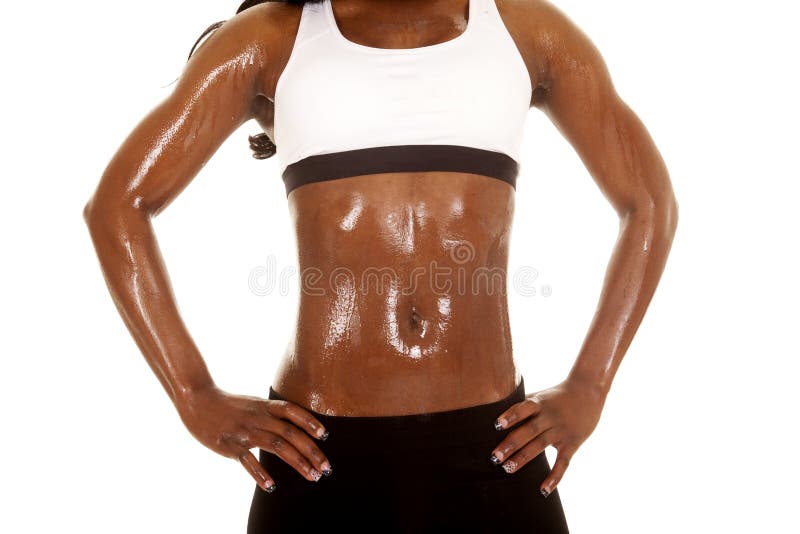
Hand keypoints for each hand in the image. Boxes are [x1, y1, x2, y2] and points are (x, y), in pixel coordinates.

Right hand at [176, 384, 332, 492]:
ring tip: (312, 476)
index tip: (325, 436)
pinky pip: (248, 461)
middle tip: (326, 468)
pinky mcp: (231, 445)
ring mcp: (245, 431)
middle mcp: (259, 417)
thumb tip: (293, 426)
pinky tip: (272, 486)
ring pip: (278, 447)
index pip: (292, 411)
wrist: (198, 400)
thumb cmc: (229, 405)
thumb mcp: (253, 403)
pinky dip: (261, 474)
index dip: (310, 421)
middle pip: (291, 433)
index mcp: (265, 405)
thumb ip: (271, 413)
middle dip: (312, 451)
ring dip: (298, 463)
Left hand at [489, 376, 606, 496]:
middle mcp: (549, 417)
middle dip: (511, 444)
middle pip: (528, 430)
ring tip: (507, 469)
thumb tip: (495, 411)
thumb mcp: (540, 395)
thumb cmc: (557, 395)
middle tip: (495, 457)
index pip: (523, 408)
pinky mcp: (572, 443)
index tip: (496, 425)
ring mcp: (561, 430)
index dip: (511, 416)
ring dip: (523, 458)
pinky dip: (554, 477)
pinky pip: (562, 462)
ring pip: (540, 446)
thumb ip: (522, 404)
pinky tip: (543, 490)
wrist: (588, 391)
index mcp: (539, 403)